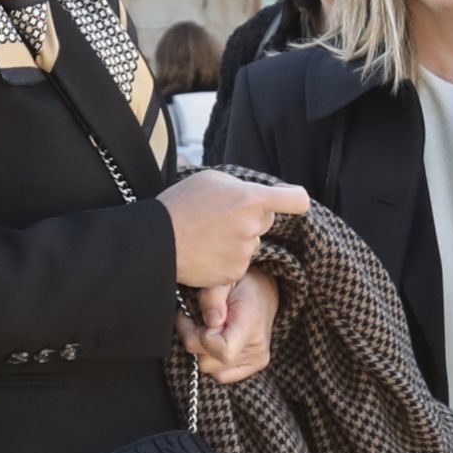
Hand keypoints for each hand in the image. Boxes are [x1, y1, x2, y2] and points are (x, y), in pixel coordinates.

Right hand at [160, 169, 310, 290]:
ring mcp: (244, 252)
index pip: (295, 200)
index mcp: (251, 199)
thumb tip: (258, 194)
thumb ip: (241, 186)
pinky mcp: (234, 273)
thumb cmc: (181, 204)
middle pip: (266, 221)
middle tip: (221, 216)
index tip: (291, 200)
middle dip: (251, 218)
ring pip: (251, 243)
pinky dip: (226, 259)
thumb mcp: (212, 180)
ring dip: (237, 239)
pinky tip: (206, 251)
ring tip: (207, 234)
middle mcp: (252, 227)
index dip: (295, 199)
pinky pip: (239, 262)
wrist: (156, 240)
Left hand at [180, 269, 277, 383]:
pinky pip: (221, 376)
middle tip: (197, 320)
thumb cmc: (242, 284)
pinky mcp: (253, 366)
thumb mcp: (223, 281)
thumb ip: (212, 297)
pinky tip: (214, 342)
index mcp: (251, 324)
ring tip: (207, 330)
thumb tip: (211, 322)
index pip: (222, 350)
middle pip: (208, 362)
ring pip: (210, 369)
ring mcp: (256, 360)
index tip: (196, 318)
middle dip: (195, 340)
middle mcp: (257, 348)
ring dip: (201, 350)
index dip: (200, 336)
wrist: (264, 291)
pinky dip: (211, 360)